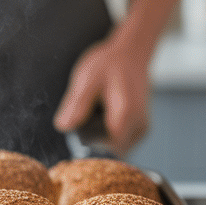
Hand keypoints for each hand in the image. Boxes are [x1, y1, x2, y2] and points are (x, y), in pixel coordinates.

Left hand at [53, 35, 151, 155]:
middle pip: (112, 152)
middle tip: (84, 119)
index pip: (108, 150)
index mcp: (126, 115)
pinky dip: (109, 134)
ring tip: (97, 112)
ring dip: (102, 139)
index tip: (77, 139)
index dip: (90, 148)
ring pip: (117, 149)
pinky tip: (103, 115)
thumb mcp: (87, 79)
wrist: (131, 52)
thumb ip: (76, 105)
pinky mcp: (140, 128)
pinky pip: (121, 141)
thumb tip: (64, 127)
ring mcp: (142, 129)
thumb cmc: (109, 63)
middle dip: (94, 143)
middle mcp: (139, 126)